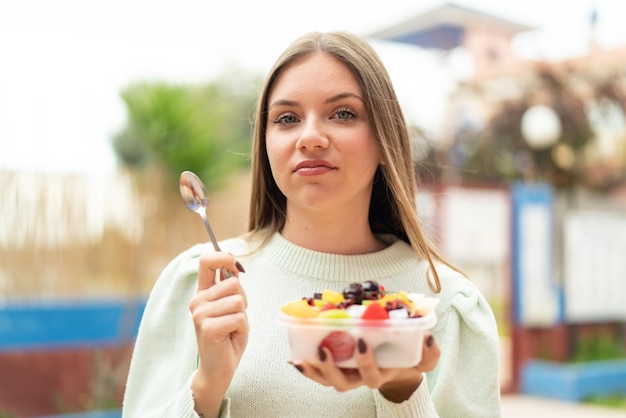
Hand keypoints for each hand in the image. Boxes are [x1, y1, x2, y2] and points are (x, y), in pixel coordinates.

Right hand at [189, 252, 248, 415]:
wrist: (219, 369)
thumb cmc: (228, 337)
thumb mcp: (232, 308)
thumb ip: (231, 288)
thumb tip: (235, 266)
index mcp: (203, 293)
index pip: (206, 262)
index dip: (223, 257)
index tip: (234, 264)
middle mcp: (197, 301)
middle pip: (234, 284)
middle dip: (243, 301)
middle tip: (234, 318)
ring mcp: (200, 314)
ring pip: (238, 301)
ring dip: (243, 317)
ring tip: (232, 329)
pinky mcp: (207, 327)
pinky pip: (239, 318)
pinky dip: (242, 328)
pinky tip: (230, 337)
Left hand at [293, 333, 439, 401]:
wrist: (401, 367)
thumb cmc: (410, 359)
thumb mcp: (425, 358)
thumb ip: (430, 352)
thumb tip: (427, 338)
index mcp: (382, 374)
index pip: (372, 376)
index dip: (365, 362)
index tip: (362, 341)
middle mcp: (361, 378)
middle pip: (343, 383)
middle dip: (332, 368)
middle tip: (325, 347)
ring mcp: (347, 375)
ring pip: (327, 380)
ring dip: (313, 371)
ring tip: (300, 359)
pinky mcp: (337, 368)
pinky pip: (319, 373)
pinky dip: (307, 367)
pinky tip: (295, 358)